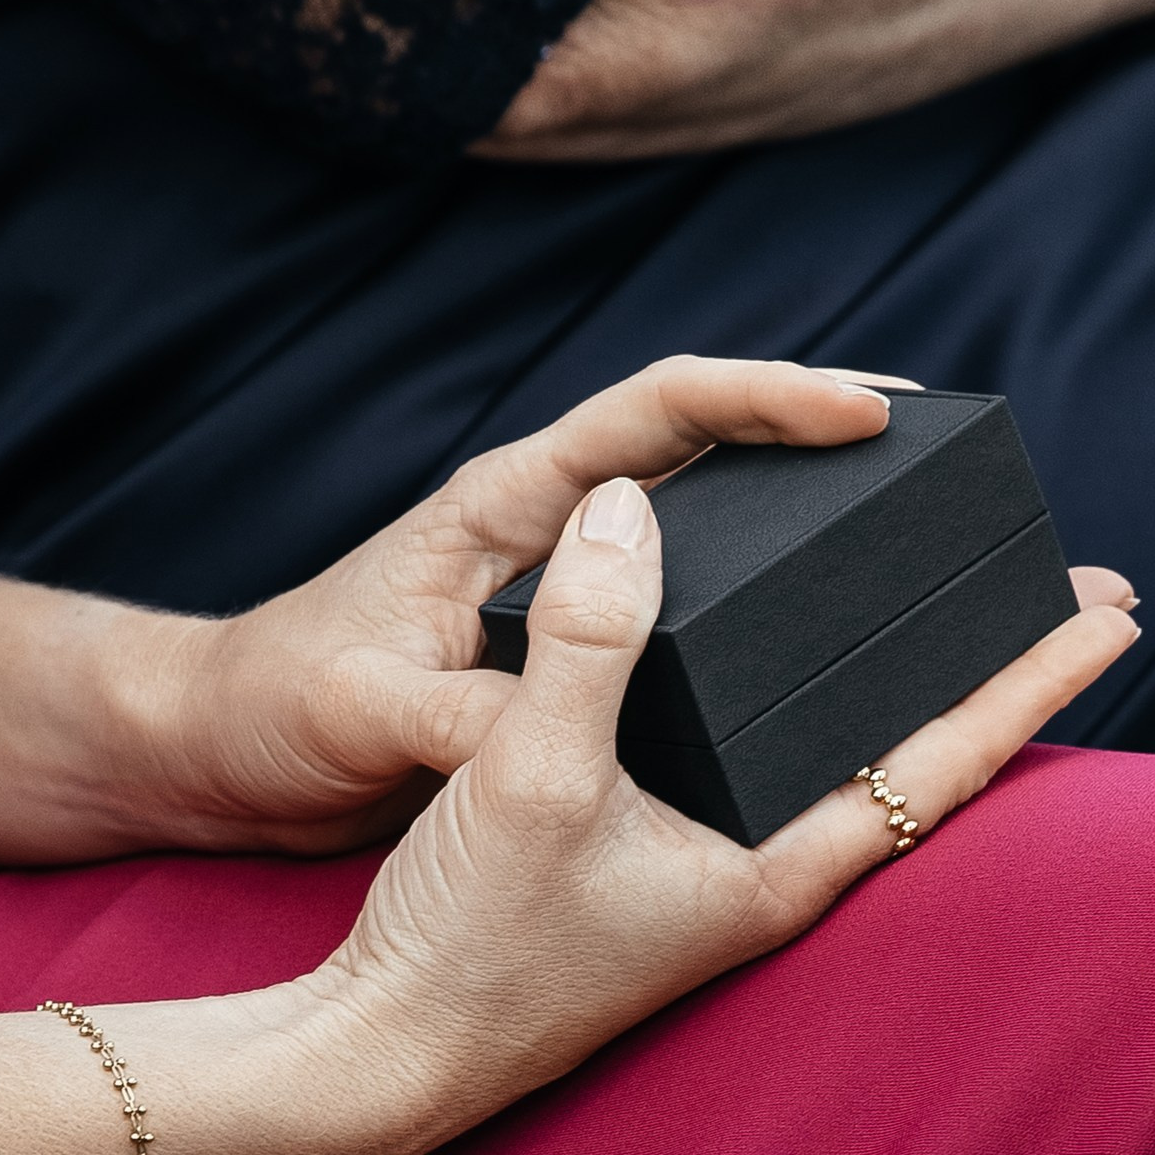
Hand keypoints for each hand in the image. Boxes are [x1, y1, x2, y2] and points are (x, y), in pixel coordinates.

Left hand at [137, 359, 911, 853]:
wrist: (212, 754)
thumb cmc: (268, 706)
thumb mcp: (368, 713)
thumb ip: (472, 714)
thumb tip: (572, 727)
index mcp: (502, 504)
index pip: (659, 413)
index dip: (769, 399)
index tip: (871, 413)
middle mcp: (544, 531)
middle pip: (710, 449)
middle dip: (822, 436)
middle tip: (942, 456)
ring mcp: (558, 591)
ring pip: (709, 531)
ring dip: (803, 524)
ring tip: (915, 543)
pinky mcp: (562, 658)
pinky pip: (683, 618)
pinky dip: (757, 615)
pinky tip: (818, 652)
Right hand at [302, 463, 1138, 1154]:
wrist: (378, 1054)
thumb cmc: (469, 950)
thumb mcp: (531, 773)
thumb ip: (587, 640)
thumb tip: (629, 511)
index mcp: (772, 872)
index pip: (941, 764)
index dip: (1030, 683)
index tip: (1114, 611)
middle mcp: (758, 876)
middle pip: (907, 762)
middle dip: (987, 675)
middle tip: (1061, 588)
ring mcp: (703, 878)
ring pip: (829, 764)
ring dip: (892, 686)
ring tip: (940, 610)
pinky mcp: (640, 867)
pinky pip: (746, 767)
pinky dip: (789, 706)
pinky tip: (768, 670)